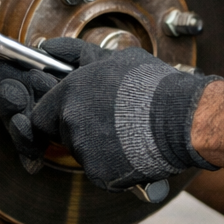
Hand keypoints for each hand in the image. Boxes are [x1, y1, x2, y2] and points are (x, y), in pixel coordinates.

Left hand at [0, 36, 216, 191]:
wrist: (184, 119)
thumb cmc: (153, 86)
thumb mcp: (114, 58)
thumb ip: (74, 54)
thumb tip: (47, 48)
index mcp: (70, 94)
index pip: (39, 111)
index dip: (50, 110)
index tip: (62, 110)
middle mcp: (71, 124)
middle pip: (61, 132)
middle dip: (77, 126)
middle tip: (106, 120)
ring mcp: (85, 152)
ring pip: (82, 151)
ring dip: (98, 142)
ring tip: (127, 128)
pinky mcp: (101, 175)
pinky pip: (99, 170)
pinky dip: (112, 161)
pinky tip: (132, 145)